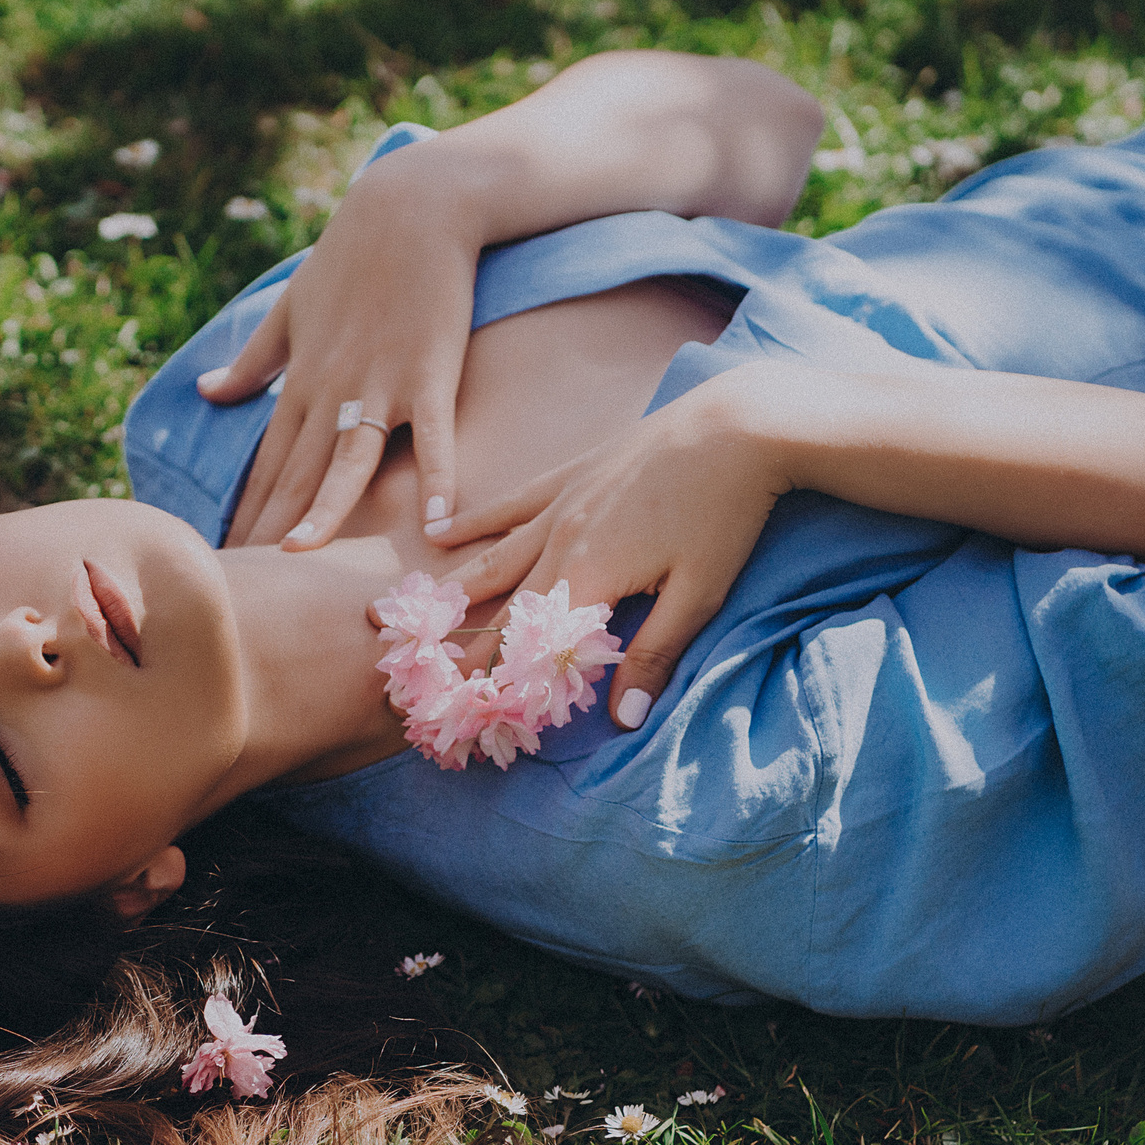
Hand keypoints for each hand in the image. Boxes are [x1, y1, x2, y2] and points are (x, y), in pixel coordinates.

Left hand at [203, 164, 478, 550]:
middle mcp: (332, 391)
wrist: (412, 206)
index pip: (264, 462)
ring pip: (347, 460)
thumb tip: (206, 391)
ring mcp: (382, 384)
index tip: (221, 556)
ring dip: (325, 509)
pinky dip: (434, 477)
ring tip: (301, 556)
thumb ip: (251, 360)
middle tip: (245, 579)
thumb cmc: (350, 256)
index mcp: (300, 381)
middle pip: (295, 473)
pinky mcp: (430, 373)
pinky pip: (432, 436)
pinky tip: (435, 522)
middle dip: (267, 528)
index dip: (243, 510)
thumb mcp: (290, 308)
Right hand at [427, 403, 782, 728]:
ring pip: (493, 556)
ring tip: (405, 616)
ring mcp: (560, 503)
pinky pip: (511, 503)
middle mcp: (559, 539)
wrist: (739, 424)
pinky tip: (440, 531)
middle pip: (500, 605)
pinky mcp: (572, 473)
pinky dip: (474, 520)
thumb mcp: (699, 594)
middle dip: (460, 646)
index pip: (529, 643)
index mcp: (586, 575)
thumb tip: (622, 721)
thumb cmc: (725, 512)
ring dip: (451, 591)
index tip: (466, 712)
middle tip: (419, 680)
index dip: (499, 681)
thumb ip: (653, 655)